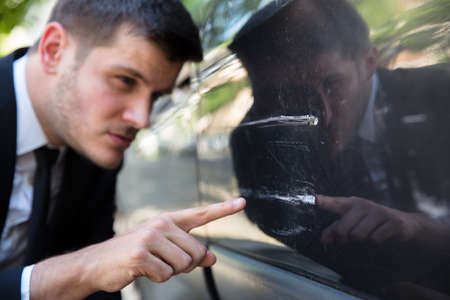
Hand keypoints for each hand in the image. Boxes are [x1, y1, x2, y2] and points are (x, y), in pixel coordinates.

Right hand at [31, 198, 245, 299]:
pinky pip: (166, 275)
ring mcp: (150, 238)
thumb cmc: (132, 254)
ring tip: (152, 264)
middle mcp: (161, 224)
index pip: (200, 214)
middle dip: (185, 264)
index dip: (223, 209)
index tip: (241, 202)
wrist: (97, 263)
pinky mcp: (141, 254)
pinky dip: (157, 278)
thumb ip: (188, 250)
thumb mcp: (163, 249)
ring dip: (170, 272)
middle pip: (196, 251)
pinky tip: (142, 270)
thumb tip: (212, 258)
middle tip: (164, 262)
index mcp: (168, 221)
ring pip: (184, 264)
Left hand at [317, 195, 421, 245]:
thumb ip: (335, 230)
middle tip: (351, 238)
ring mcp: (379, 212)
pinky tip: (381, 236)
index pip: (336, 203)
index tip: (315, 200)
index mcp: (351, 204)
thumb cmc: (372, 223)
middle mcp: (364, 205)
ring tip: (369, 234)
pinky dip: (376, 242)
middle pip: (344, 228)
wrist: (404, 224)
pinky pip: (375, 239)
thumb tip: (323, 240)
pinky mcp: (392, 221)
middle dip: (344, 238)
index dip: (325, 202)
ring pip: (358, 235)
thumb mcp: (353, 223)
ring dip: (362, 240)